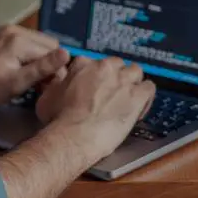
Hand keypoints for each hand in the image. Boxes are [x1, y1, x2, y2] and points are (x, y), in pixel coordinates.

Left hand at [0, 25, 69, 109]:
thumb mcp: (16, 84)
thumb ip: (42, 69)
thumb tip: (67, 55)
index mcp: (20, 40)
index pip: (55, 51)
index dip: (56, 71)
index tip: (49, 88)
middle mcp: (16, 30)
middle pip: (48, 45)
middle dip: (49, 64)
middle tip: (40, 86)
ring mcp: (9, 31)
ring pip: (39, 45)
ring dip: (40, 61)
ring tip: (31, 80)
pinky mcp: (3, 35)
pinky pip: (27, 44)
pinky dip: (29, 56)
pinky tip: (22, 71)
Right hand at [35, 56, 155, 162]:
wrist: (74, 135)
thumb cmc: (58, 119)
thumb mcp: (48, 96)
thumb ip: (58, 85)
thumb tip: (59, 85)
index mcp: (83, 65)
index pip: (92, 62)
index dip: (93, 76)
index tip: (92, 87)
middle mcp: (105, 68)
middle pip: (117, 64)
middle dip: (115, 76)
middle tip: (110, 93)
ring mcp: (123, 81)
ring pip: (135, 72)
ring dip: (132, 82)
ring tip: (127, 97)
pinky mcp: (137, 97)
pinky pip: (149, 88)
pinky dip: (146, 95)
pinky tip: (139, 106)